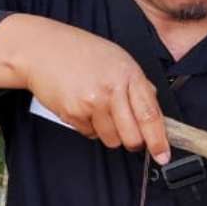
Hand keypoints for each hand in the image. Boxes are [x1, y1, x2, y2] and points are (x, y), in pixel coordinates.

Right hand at [22, 16, 169, 162]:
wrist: (43, 49)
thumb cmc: (82, 52)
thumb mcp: (118, 59)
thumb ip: (137, 84)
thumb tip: (153, 109)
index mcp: (129, 75)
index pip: (151, 115)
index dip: (159, 140)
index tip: (163, 156)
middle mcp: (112, 90)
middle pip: (132, 136)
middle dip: (134, 142)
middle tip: (130, 134)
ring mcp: (92, 103)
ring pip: (111, 139)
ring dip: (110, 133)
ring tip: (100, 109)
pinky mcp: (73, 113)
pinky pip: (90, 134)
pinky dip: (89, 126)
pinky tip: (84, 106)